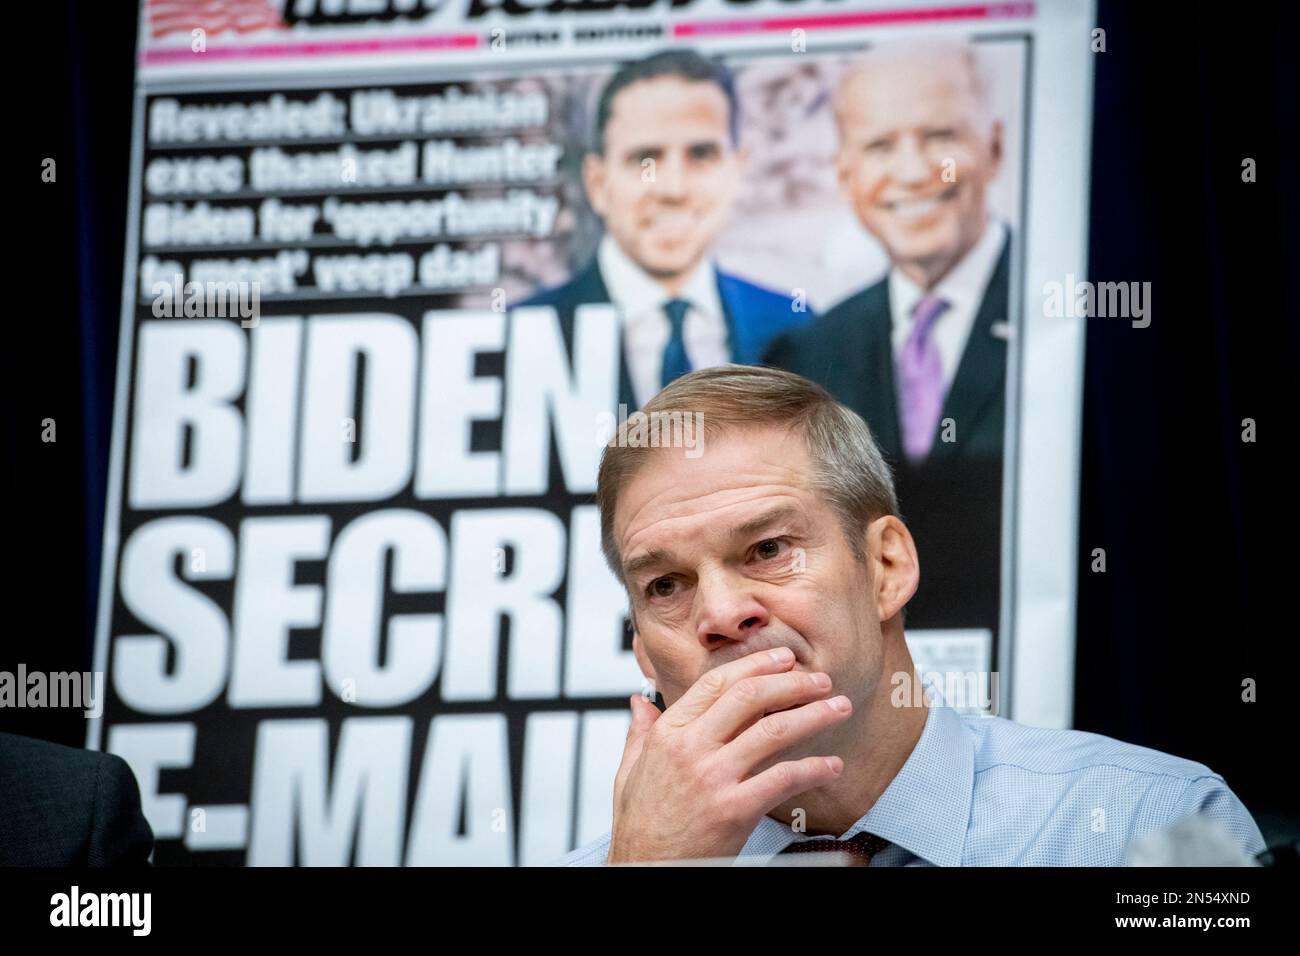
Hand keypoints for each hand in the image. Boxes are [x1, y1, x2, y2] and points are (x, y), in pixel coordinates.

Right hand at [605, 647, 851, 863]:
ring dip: (813, 716)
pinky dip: (813, 769)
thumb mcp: (629, 771)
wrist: (644, 867)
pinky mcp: (734, 809)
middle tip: (820, 680)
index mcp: (669, 734)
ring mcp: (713, 778)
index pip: (717, 683)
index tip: (783, 659)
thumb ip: (639, 732)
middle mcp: (691, 749)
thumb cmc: (641, 824)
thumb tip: (639, 701)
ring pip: (773, 731)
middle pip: (749, 697)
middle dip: (792, 682)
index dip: (755, 665)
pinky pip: (783, 779)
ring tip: (839, 708)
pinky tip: (832, 766)